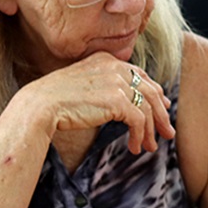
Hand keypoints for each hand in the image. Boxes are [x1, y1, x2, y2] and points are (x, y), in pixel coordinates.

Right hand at [22, 52, 173, 154]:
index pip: (139, 75)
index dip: (155, 93)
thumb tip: (128, 101)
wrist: (40, 106)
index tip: (163, 107)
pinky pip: (139, 120)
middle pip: (150, 91)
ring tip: (150, 147)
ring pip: (148, 107)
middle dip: (161, 114)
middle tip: (168, 133)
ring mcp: (117, 82)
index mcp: (106, 59)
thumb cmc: (55, 101)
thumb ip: (105, 86)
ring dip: (151, 130)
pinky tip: (134, 148)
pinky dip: (139, 136)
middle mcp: (115, 67)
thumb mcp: (83, 85)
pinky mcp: (118, 100)